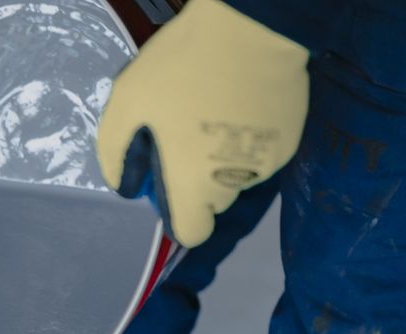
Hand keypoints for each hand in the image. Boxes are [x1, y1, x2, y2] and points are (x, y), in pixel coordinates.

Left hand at [95, 0, 309, 246]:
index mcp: (193, 186)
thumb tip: (124, 186)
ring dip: (224, 159)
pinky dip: (250, 138)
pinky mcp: (290, 138)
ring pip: (239, 176)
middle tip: (187, 136)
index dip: (178, 215)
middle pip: (214, 202)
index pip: (191, 233)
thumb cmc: (181, 69)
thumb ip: (116, 153)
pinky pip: (262, 151)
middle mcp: (234, 184)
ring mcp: (267, 163)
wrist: (251, 27)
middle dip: (198, 181)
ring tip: (214, 114)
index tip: (169, 183)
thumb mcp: (127, 104)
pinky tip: (241, 104)